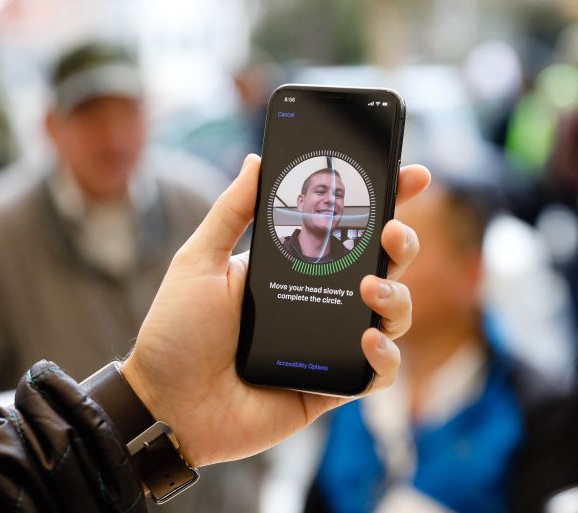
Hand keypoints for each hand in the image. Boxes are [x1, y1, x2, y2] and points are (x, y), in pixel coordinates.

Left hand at [121, 154, 429, 465]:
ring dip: (396, 296)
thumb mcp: (199, 261)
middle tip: (393, 232)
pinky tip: (367, 340)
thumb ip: (231, 211)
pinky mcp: (332, 387)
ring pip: (392, 316)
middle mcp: (319, 302)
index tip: (412, 175)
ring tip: (370, 289)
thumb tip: (256, 160)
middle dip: (402, 243)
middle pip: (383, 267)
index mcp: (293, 267)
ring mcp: (329, 345)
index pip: (347, 229)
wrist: (166, 405)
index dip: (385, 201)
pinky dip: (384, 357)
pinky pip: (377, 373)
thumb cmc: (177, 333)